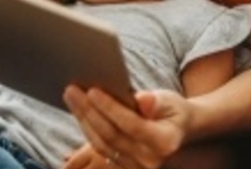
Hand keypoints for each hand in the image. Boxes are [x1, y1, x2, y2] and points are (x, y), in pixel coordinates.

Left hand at [63, 86, 191, 168]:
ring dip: (84, 120)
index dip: (110, 109)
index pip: (132, 125)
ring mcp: (136, 168)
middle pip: (112, 136)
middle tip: (73, 90)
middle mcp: (150, 160)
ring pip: (102, 145)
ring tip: (72, 97)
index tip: (92, 91)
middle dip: (89, 112)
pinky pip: (100, 150)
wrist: (178, 130)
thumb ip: (156, 101)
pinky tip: (79, 113)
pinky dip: (88, 130)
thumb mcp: (170, 101)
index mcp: (165, 142)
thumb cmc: (173, 111)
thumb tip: (142, 100)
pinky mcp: (124, 168)